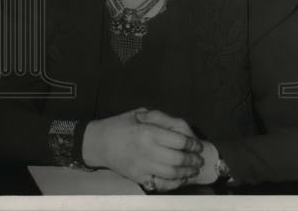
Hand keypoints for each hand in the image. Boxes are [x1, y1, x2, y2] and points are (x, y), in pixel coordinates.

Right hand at [81, 109, 203, 191]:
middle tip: (199, 159)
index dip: (193, 144)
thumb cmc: (120, 125)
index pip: (179, 140)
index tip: (197, 145)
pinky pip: (162, 184)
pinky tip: (180, 179)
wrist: (98, 142)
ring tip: (193, 170)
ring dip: (187, 173)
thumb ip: (161, 118)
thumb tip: (182, 129)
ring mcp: (143, 166)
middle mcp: (147, 150)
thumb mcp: (139, 114)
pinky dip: (175, 183)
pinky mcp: (139, 178)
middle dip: (193, 160)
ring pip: (173, 174)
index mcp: (148, 131)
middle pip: (179, 159)